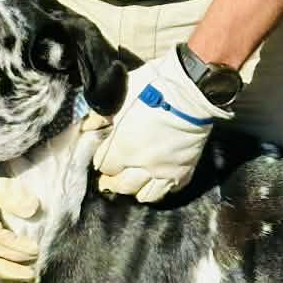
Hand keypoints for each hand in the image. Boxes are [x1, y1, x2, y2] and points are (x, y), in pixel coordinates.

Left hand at [88, 48, 233, 202]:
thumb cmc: (156, 86)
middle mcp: (142, 165)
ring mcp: (165, 171)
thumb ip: (101, 114)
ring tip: (134, 178)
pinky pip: (170, 191)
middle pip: (120, 186)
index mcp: (123, 146)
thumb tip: (88, 126)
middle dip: (113, 181)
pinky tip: (158, 177)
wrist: (194, 89)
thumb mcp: (121, 93)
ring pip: (144, 195)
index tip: (103, 154)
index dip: (101, 159)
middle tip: (112, 174)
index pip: (103, 165)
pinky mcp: (185, 171)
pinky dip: (161, 187)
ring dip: (136, 188)